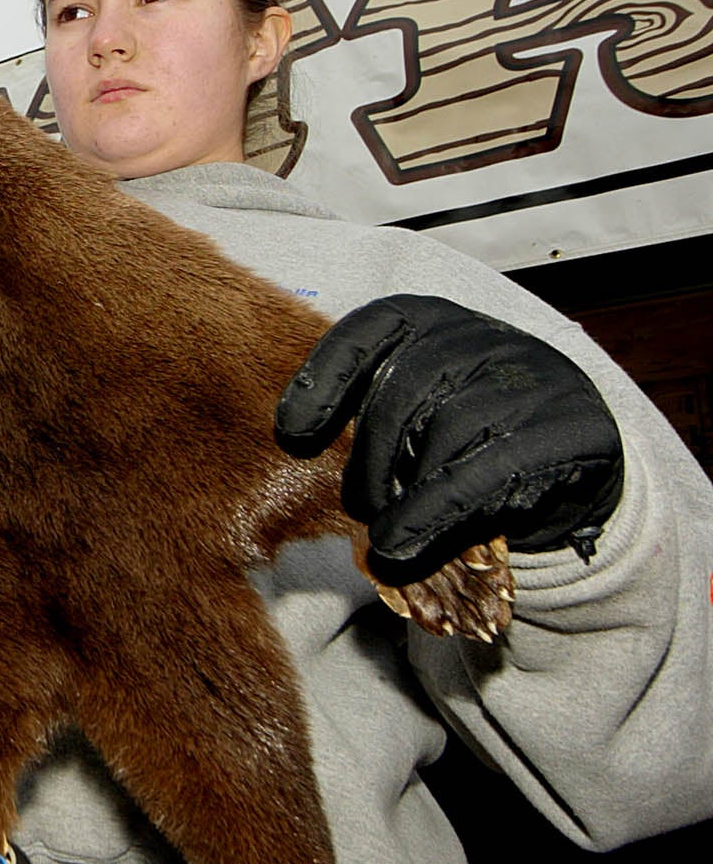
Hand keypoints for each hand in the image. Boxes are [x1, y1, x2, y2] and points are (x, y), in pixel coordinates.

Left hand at [276, 294, 623, 579]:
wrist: (570, 471)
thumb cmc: (462, 441)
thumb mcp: (408, 413)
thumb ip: (363, 413)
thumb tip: (292, 440)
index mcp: (436, 320)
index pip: (372, 328)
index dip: (326, 378)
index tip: (292, 432)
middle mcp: (487, 337)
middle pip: (404, 390)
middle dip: (368, 457)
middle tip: (356, 503)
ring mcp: (537, 379)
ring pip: (446, 430)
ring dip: (401, 491)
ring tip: (381, 527)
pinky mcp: (572, 432)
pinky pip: (486, 474)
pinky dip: (430, 514)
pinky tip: (398, 543)